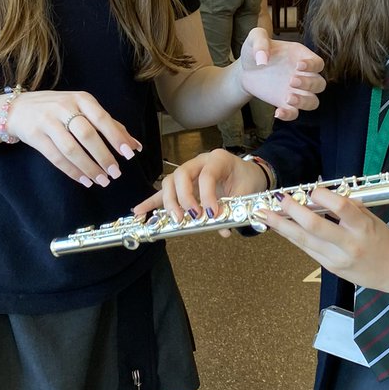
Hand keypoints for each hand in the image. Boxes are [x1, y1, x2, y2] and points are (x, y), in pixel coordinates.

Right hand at [6, 90, 141, 186]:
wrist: (18, 108)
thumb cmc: (59, 109)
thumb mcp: (83, 108)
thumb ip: (109, 125)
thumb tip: (136, 145)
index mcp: (81, 99)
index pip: (102, 118)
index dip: (116, 137)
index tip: (129, 154)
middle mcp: (64, 107)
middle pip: (87, 134)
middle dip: (103, 155)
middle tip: (115, 173)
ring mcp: (48, 121)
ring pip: (71, 148)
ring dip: (88, 167)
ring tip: (101, 180)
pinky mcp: (35, 135)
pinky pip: (56, 157)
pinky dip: (72, 171)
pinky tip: (84, 180)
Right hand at [133, 148, 263, 222]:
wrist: (249, 174)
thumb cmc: (247, 180)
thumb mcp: (246, 192)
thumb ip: (234, 209)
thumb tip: (222, 229)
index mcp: (218, 159)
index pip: (207, 174)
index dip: (207, 195)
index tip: (211, 214)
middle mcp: (199, 162)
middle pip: (181, 175)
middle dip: (183, 198)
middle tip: (191, 216)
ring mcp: (189, 172)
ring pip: (170, 182)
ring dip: (170, 202)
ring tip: (176, 220)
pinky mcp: (183, 185)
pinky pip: (164, 192)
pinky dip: (152, 203)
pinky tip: (139, 212)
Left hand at [237, 28, 324, 120]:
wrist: (245, 70)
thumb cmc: (255, 51)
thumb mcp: (255, 37)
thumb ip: (260, 41)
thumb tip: (262, 58)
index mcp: (301, 57)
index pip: (318, 64)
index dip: (313, 66)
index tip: (299, 65)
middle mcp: (303, 75)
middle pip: (319, 84)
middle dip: (309, 84)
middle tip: (291, 80)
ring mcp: (296, 91)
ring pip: (313, 102)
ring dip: (304, 102)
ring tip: (288, 98)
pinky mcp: (285, 103)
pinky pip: (295, 113)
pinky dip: (289, 115)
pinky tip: (277, 112)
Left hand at [265, 185, 388, 300]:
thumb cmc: (385, 240)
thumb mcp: (372, 218)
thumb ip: (349, 207)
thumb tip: (322, 195)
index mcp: (363, 227)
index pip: (341, 208)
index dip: (323, 197)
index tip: (312, 189)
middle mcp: (349, 244)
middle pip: (314, 226)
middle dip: (292, 211)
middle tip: (279, 198)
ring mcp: (337, 259)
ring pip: (304, 240)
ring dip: (282, 225)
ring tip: (266, 214)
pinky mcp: (330, 268)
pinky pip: (307, 249)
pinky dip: (292, 236)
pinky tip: (281, 227)